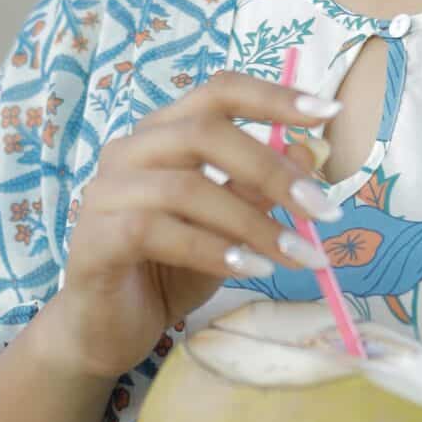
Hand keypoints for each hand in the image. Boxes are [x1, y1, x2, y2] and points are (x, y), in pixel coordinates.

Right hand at [47, 68, 342, 378]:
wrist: (109, 329)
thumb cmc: (169, 270)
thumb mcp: (230, 228)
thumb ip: (258, 190)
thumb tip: (311, 151)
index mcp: (164, 135)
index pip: (218, 92)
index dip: (273, 98)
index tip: (327, 113)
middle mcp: (130, 151)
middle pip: (204, 132)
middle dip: (272, 170)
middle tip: (322, 210)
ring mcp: (106, 193)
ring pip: (186, 188)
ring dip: (253, 223)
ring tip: (298, 255)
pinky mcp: (94, 239)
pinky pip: (155, 231)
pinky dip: (211, 249)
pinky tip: (251, 269)